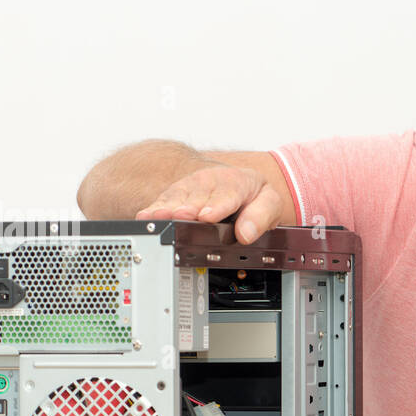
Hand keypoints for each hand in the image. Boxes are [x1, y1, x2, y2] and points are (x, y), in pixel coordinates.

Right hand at [135, 164, 282, 243]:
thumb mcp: (269, 204)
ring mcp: (192, 186)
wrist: (237, 182)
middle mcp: (213, 181)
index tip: (208, 216)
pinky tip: (146, 216)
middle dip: (189, 207)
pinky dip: (154, 209)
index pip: (229, 194)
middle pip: (199, 195)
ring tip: (159, 217)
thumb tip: (246, 234)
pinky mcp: (177, 194)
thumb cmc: (252, 196)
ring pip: (178, 197)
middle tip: (181, 216)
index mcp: (240, 182)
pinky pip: (164, 201)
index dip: (217, 205)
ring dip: (168, 207)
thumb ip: (261, 217)